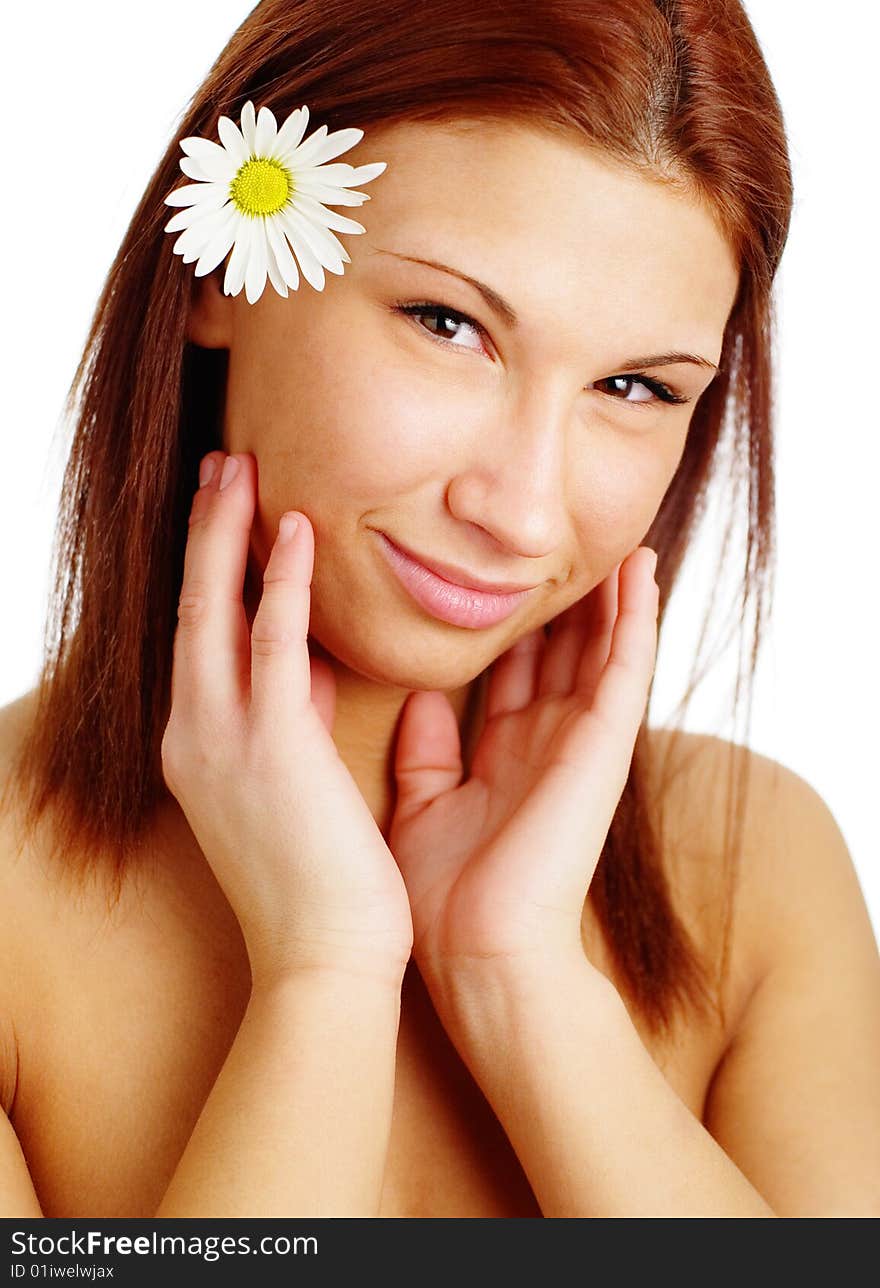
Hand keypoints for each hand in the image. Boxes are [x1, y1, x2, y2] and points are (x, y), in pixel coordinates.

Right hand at [161, 451, 413, 989]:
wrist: (324, 959)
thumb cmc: (321, 879)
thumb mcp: (294, 783)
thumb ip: (295, 718)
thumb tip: (312, 664)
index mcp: (203, 747)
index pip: (206, 640)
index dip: (215, 570)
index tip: (233, 515)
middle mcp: (194, 735)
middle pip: (192, 609)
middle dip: (206, 532)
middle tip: (223, 465)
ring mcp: (222, 740)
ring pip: (215, 610)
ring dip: (227, 534)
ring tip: (241, 467)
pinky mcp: (270, 746)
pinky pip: (272, 641)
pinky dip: (280, 580)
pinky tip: (296, 529)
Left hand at [387, 547, 658, 986]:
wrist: (479, 954)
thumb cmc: (442, 898)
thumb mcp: (423, 806)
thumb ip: (427, 751)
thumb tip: (422, 697)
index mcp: (503, 755)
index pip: (513, 672)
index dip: (513, 623)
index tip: (499, 572)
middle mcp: (545, 742)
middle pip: (561, 652)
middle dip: (564, 599)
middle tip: (560, 538)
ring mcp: (579, 743)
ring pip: (600, 649)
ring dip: (611, 596)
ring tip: (617, 536)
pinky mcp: (602, 747)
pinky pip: (626, 669)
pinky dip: (636, 619)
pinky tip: (640, 571)